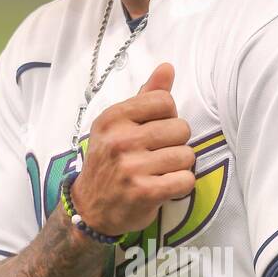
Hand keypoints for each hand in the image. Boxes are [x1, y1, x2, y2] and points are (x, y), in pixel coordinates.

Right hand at [72, 63, 196, 234]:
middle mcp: (119, 141)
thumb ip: (146, 96)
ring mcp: (131, 168)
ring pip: (186, 155)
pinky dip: (181, 185)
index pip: (164, 101)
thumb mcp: (119, 125)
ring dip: (179, 165)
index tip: (154, 131)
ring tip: (160, 171)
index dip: (168, 116)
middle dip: (176, 143)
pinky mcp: (144, 193)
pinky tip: (164, 186)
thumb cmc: (110, 162)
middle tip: (157, 155)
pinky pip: (185, 180)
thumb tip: (167, 67)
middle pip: (181, 128)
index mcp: (113, 118)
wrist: (91, 208)